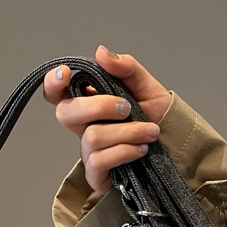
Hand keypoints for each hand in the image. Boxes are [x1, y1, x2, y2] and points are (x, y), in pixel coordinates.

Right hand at [43, 46, 171, 193]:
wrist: (173, 144)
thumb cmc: (155, 115)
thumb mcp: (145, 85)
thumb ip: (125, 67)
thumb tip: (101, 53)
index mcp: (88, 102)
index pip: (56, 93)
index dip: (53, 83)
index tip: (67, 73)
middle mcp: (83, 126)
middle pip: (67, 113)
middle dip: (99, 106)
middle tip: (127, 108)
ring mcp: (88, 150)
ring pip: (92, 137)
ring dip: (127, 132)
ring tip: (150, 131)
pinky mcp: (97, 173)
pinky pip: (99, 161)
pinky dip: (124, 151)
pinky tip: (141, 149)